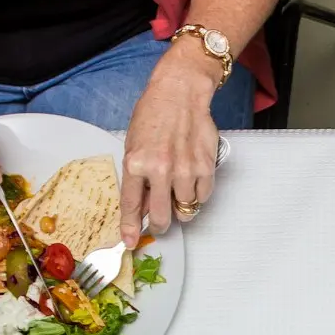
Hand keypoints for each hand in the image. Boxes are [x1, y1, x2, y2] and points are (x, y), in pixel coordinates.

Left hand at [120, 40, 222, 243]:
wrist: (180, 93)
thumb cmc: (154, 114)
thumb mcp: (134, 144)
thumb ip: (138, 177)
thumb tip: (143, 207)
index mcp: (136, 162)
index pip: (131, 205)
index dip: (130, 228)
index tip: (130, 242)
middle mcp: (160, 169)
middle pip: (162, 217)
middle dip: (159, 224)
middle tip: (160, 221)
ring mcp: (184, 170)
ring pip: (185, 210)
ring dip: (181, 205)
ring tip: (178, 186)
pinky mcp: (205, 168)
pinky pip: (202, 197)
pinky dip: (197, 194)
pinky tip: (191, 178)